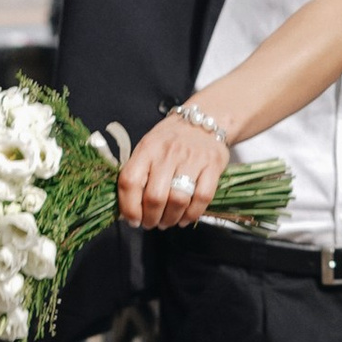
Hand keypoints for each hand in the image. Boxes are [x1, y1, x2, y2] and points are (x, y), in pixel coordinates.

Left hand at [118, 114, 231, 231]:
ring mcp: (192, 159)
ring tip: (167, 221)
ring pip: (178, 200)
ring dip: (171, 219)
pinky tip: (185, 217)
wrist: (206, 118)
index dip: (129, 207)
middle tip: (151, 223)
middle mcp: (168, 153)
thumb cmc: (172, 138)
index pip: (130, 181)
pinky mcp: (212, 165)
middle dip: (151, 218)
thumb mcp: (149, 146)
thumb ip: (138, 173)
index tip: (132, 219)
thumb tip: (129, 209)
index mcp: (147, 148)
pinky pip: (202, 198)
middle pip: (155, 197)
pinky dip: (192, 214)